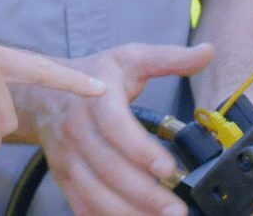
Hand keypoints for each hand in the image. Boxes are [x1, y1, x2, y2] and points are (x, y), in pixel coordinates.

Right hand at [16, 42, 216, 215]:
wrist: (44, 93)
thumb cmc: (95, 76)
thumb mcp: (129, 58)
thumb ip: (169, 58)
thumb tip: (208, 52)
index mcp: (95, 98)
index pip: (116, 127)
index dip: (140, 150)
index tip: (169, 168)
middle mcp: (77, 130)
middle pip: (108, 168)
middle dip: (144, 194)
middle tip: (177, 209)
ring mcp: (68, 157)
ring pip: (94, 193)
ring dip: (128, 211)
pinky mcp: (64, 177)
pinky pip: (82, 204)